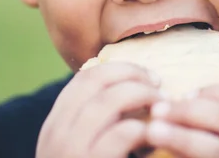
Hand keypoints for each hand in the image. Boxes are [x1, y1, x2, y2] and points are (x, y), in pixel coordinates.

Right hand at [36, 62, 162, 157]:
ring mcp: (71, 152)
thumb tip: (131, 88)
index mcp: (55, 125)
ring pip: (108, 101)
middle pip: (96, 81)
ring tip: (163, 105)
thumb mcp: (81, 148)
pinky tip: (156, 134)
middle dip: (133, 75)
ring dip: (142, 95)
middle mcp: (57, 134)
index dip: (118, 69)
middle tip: (159, 84)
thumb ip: (97, 123)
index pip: (84, 78)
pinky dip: (144, 127)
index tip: (144, 75)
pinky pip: (122, 134)